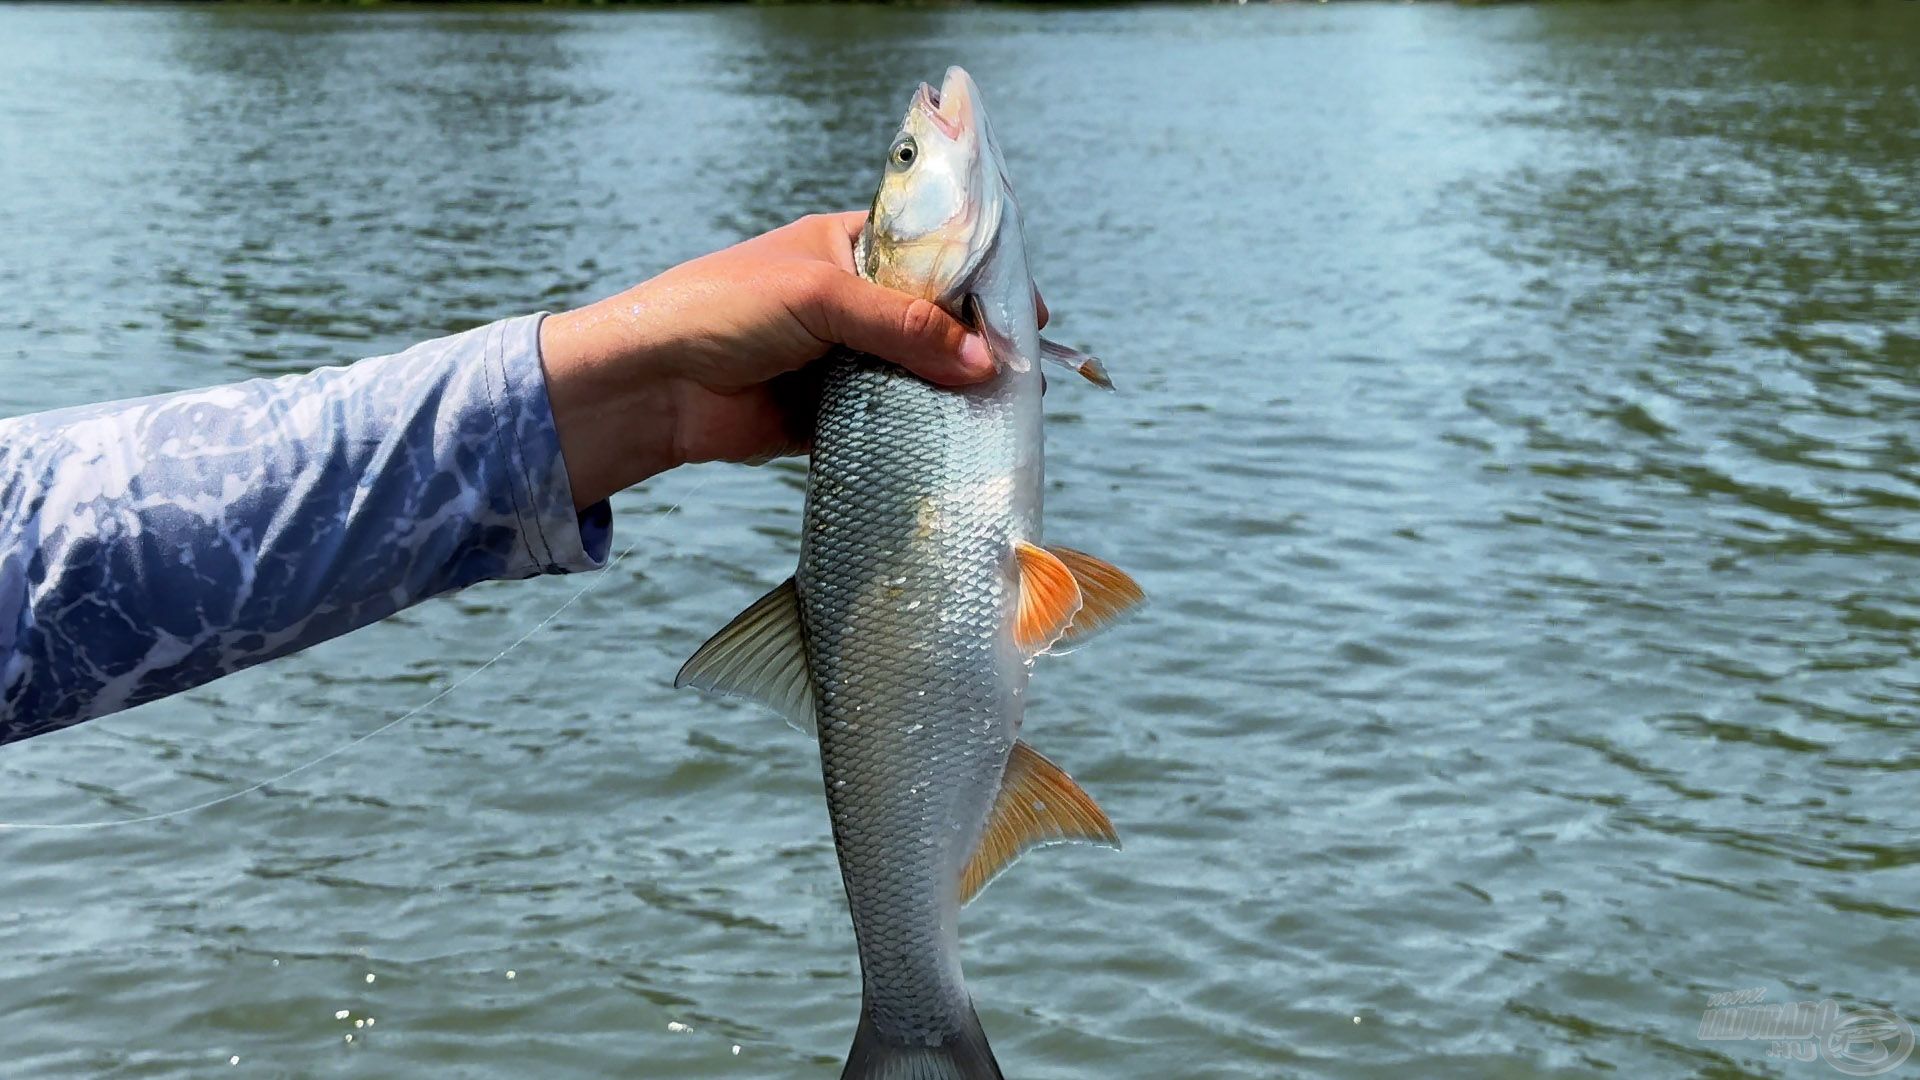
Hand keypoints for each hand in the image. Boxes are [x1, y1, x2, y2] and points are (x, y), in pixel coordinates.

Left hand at [538, 212, 1006, 508]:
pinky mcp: (827, 414)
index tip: (1028, 314)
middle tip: (1024, 374)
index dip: (982, 282)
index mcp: (848, 249)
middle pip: (932, 322)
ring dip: (950, 396)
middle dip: (975, 347)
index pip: (932, 257)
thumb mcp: (822, 298)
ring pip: (914, 376)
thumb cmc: (722, 310)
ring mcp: (840, 360)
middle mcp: (849, 301)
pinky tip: (953, 447)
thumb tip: (984, 362)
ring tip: (1003, 415)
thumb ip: (905, 328)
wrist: (650, 385)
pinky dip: (915, 435)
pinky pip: (886, 424)